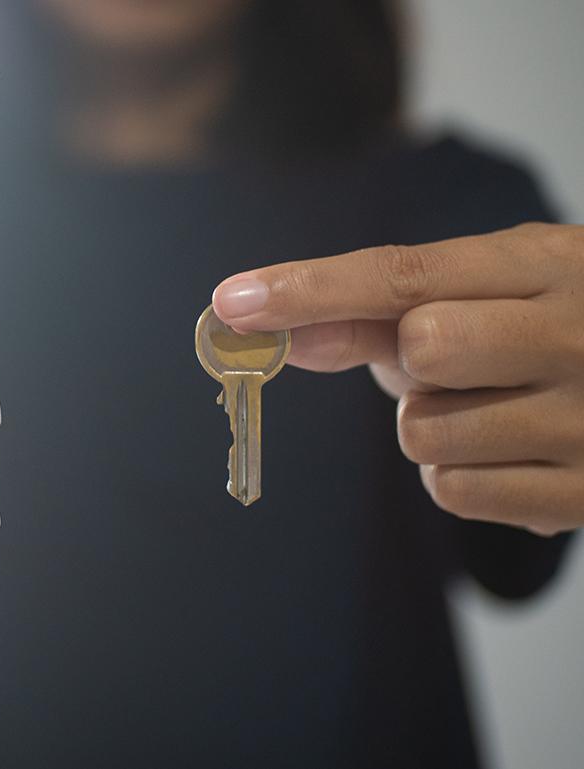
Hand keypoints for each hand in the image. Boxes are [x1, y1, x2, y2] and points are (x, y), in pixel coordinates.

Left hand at [212, 223, 583, 535]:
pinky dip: (459, 474)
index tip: (232, 301)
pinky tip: (511, 452)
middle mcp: (579, 334)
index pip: (404, 274)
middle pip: (418, 349)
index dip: (309, 288)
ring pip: (423, 433)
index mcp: (550, 264)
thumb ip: (382, 309)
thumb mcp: (491, 291)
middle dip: (411, 361)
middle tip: (458, 360)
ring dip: (431, 424)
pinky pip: (452, 491)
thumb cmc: (551, 326)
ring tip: (493, 406)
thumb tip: (283, 333)